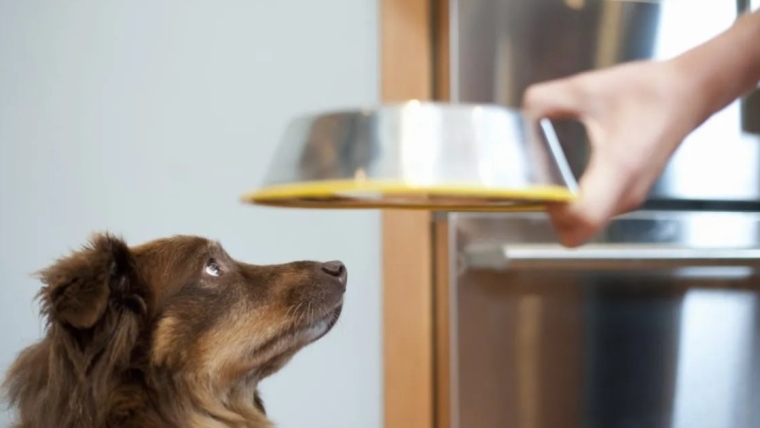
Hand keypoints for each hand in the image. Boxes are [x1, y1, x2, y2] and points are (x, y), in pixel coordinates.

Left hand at [523, 60, 700, 246]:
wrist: (688, 93)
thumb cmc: (646, 91)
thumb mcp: (587, 87)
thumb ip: (545, 101)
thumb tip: (520, 118)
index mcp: (618, 167)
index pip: (583, 218)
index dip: (555, 212)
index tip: (541, 189)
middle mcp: (626, 192)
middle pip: (579, 231)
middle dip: (553, 214)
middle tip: (539, 185)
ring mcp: (629, 198)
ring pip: (586, 226)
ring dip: (564, 211)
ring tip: (550, 179)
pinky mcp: (628, 195)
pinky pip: (595, 214)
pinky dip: (577, 204)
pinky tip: (566, 178)